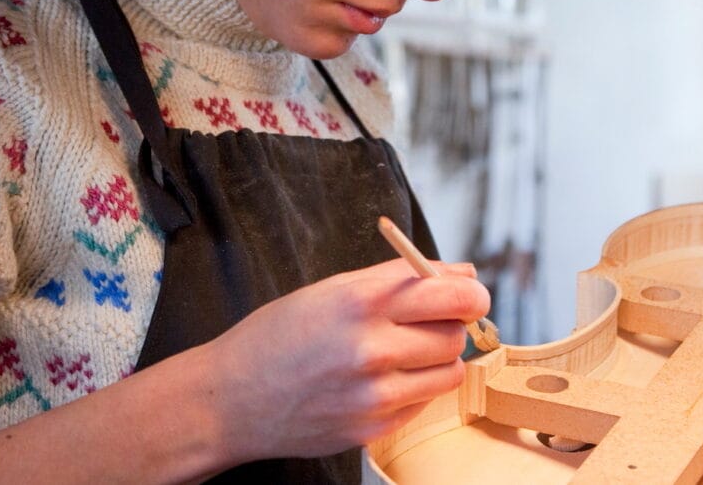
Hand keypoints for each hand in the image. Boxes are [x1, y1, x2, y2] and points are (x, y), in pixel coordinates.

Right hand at [204, 258, 487, 461]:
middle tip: (423, 323)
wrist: (232, 398)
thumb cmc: (279, 336)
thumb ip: (398, 279)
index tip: (470, 294)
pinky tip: (377, 381)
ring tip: (400, 353)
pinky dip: (412, 389)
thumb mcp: (332, 290)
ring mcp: (373, 394)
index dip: (471, 293)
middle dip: (448, 325)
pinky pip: (422, 402)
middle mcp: (370, 347)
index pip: (452, 293)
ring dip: (436, 360)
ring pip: (449, 371)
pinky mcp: (372, 428)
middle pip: (455, 333)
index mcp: (359, 301)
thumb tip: (464, 274)